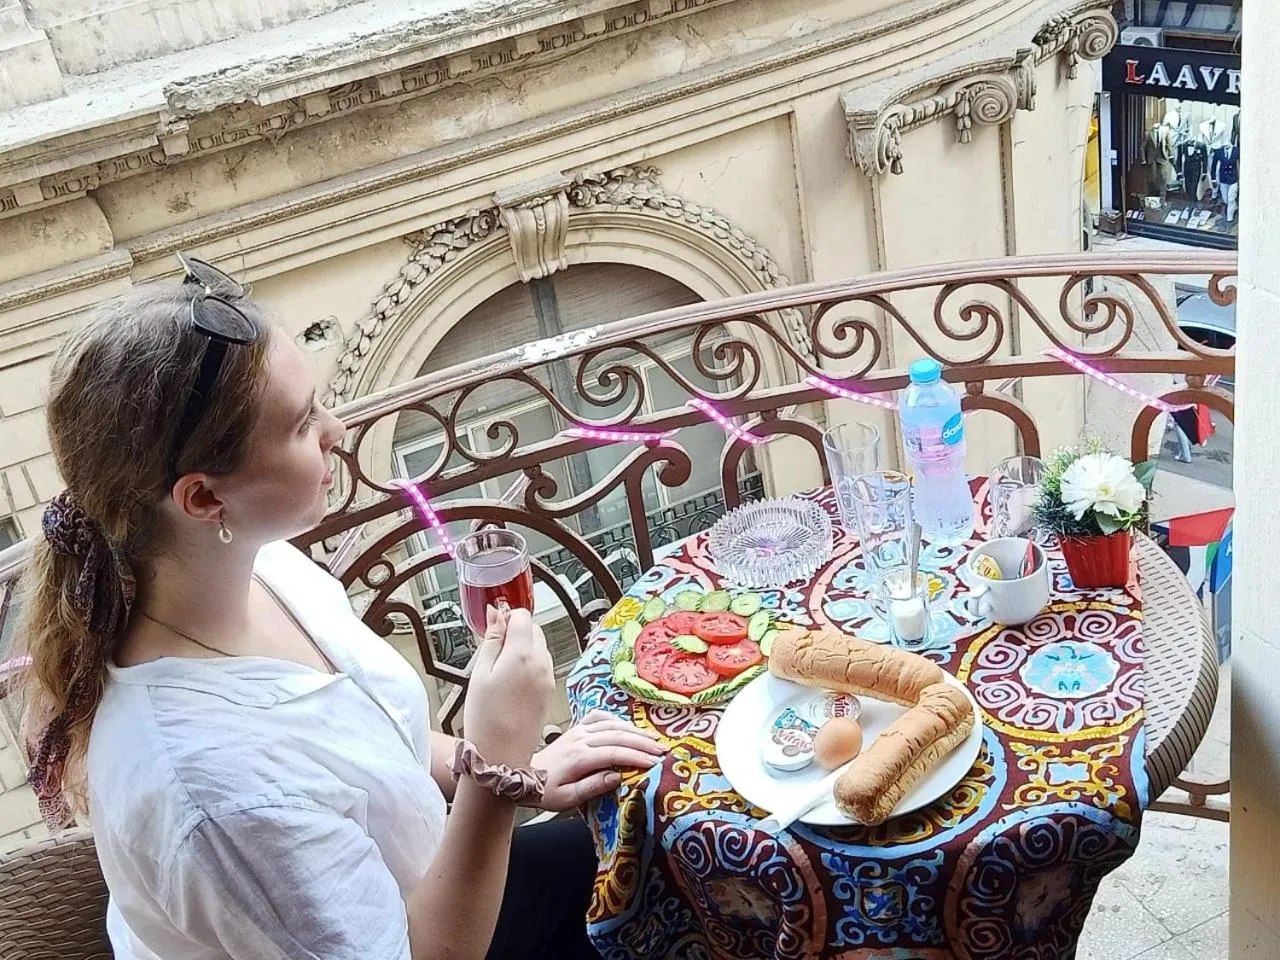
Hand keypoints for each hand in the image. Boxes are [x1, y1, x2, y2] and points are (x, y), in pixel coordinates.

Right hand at [463, 606, 554, 768]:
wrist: (501, 755)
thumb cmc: (485, 718)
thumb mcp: (479, 673)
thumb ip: (491, 639)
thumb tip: (495, 614)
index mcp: (522, 654)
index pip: (523, 616)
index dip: (507, 617)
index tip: (494, 627)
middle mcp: (541, 663)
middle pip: (534, 630)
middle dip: (516, 633)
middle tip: (494, 652)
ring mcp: (548, 678)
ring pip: (540, 648)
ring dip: (524, 650)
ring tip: (501, 671)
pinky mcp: (550, 692)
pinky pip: (542, 667)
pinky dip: (530, 667)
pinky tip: (512, 684)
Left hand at [532, 710, 667, 810]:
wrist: (521, 776)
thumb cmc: (545, 791)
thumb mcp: (567, 798)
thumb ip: (592, 786)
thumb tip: (617, 775)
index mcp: (579, 757)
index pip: (614, 752)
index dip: (636, 756)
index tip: (655, 762)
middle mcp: (580, 739)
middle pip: (617, 735)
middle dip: (642, 742)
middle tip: (662, 750)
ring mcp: (578, 731)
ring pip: (611, 724)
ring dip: (634, 730)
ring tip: (653, 738)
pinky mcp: (576, 729)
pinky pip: (598, 717)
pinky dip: (615, 719)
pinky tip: (626, 725)